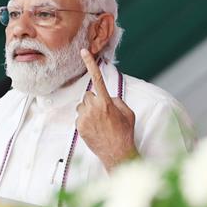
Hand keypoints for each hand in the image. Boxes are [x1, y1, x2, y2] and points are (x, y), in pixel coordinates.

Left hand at [76, 49, 136, 171]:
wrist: (117, 154)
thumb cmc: (125, 133)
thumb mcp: (127, 113)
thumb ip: (116, 100)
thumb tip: (107, 97)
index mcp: (106, 102)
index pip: (97, 78)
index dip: (90, 64)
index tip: (84, 51)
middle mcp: (93, 108)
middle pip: (88, 95)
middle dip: (95, 100)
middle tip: (104, 113)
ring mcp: (84, 118)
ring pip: (83, 106)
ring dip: (89, 110)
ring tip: (100, 123)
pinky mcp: (79, 127)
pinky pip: (80, 117)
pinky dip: (86, 120)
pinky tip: (95, 129)